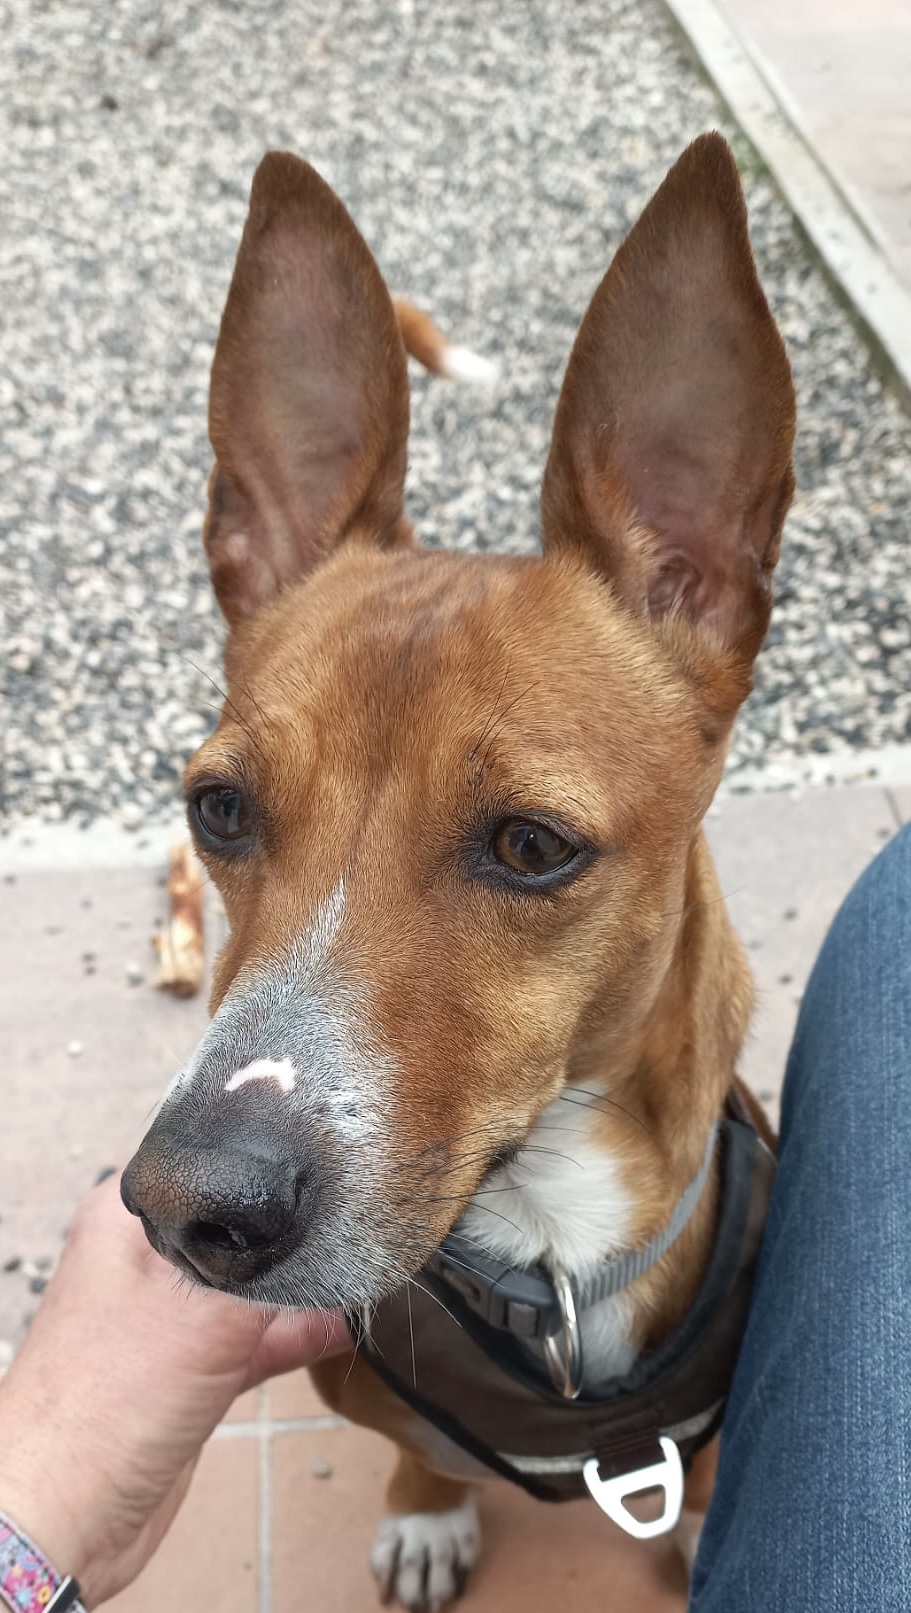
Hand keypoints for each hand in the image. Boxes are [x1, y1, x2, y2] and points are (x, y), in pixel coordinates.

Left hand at [0, 1174, 349, 1604]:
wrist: (66, 1517)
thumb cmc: (101, 1406)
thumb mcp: (206, 1314)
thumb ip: (273, 1269)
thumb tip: (334, 1233)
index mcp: (129, 1217)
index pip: (210, 1160)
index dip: (268, 1158)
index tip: (329, 1157)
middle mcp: (147, 1258)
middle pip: (238, 1224)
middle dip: (295, 1228)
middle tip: (359, 1212)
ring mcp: (169, 1317)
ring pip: (252, 1284)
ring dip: (303, 1285)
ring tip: (364, 1265)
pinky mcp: (190, 1369)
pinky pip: (255, 1337)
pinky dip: (297, 1332)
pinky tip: (344, 1323)